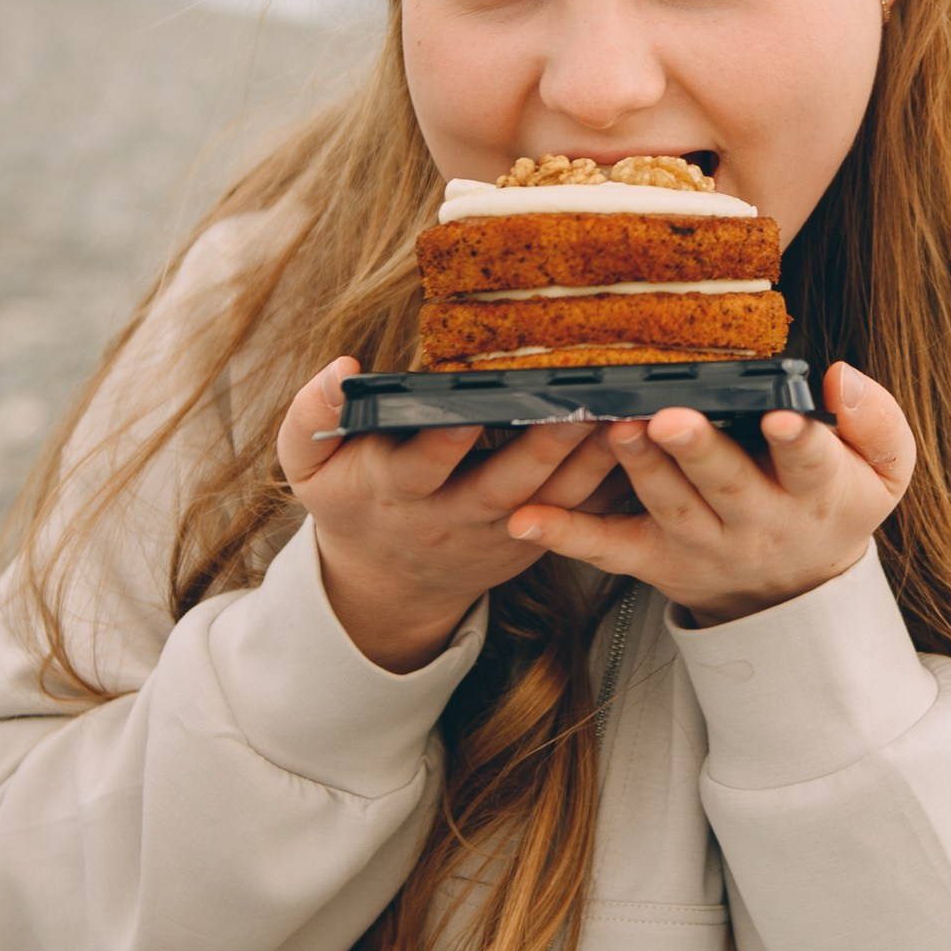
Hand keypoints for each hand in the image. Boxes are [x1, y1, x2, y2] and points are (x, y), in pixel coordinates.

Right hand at [275, 360, 621, 671]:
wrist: (389, 582)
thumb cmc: (351, 501)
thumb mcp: (308, 467)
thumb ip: (309, 417)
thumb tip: (340, 368)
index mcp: (397, 491)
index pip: (423, 464)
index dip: (448, 438)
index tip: (471, 407)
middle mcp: (455, 515)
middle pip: (506, 484)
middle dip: (544, 447)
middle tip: (580, 407)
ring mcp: (502, 532)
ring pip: (556, 499)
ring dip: (594, 461)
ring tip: (629, 416)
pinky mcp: (537, 538)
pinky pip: (581, 511)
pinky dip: (612, 479)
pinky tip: (643, 441)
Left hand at [505, 362, 914, 626]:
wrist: (798, 591)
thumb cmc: (837, 502)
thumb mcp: (884, 471)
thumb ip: (876, 423)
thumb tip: (840, 379)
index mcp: (818, 493)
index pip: (811, 463)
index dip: (798, 440)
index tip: (782, 414)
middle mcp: (758, 523)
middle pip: (727, 486)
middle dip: (698, 451)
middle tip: (671, 417)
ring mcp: (702, 544)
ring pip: (668, 508)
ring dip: (638, 470)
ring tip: (616, 430)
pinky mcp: (656, 559)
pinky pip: (608, 549)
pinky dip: (566, 533)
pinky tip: (526, 516)